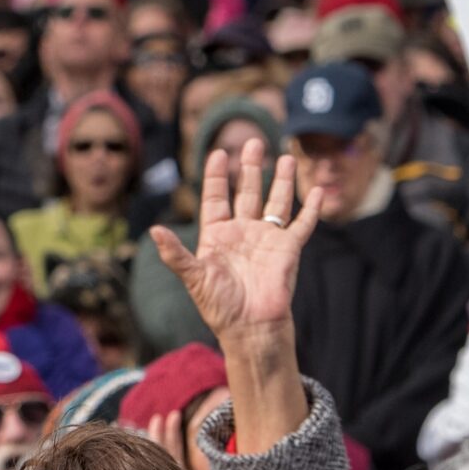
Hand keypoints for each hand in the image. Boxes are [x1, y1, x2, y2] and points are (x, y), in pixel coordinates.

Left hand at [150, 138, 321, 339]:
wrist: (249, 327)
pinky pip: (301, 225)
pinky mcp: (288, 250)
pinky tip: (315, 191)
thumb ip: (175, 254)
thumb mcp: (193, 277)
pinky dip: (310, 209)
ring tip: (284, 157)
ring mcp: (267, 239)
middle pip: (247, 191)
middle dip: (250, 167)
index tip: (217, 152)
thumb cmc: (219, 305)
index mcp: (217, 235)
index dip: (215, 176)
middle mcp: (243, 232)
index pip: (215, 197)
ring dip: (281, 180)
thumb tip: (153, 230)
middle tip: (254, 142)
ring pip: (276, 202)